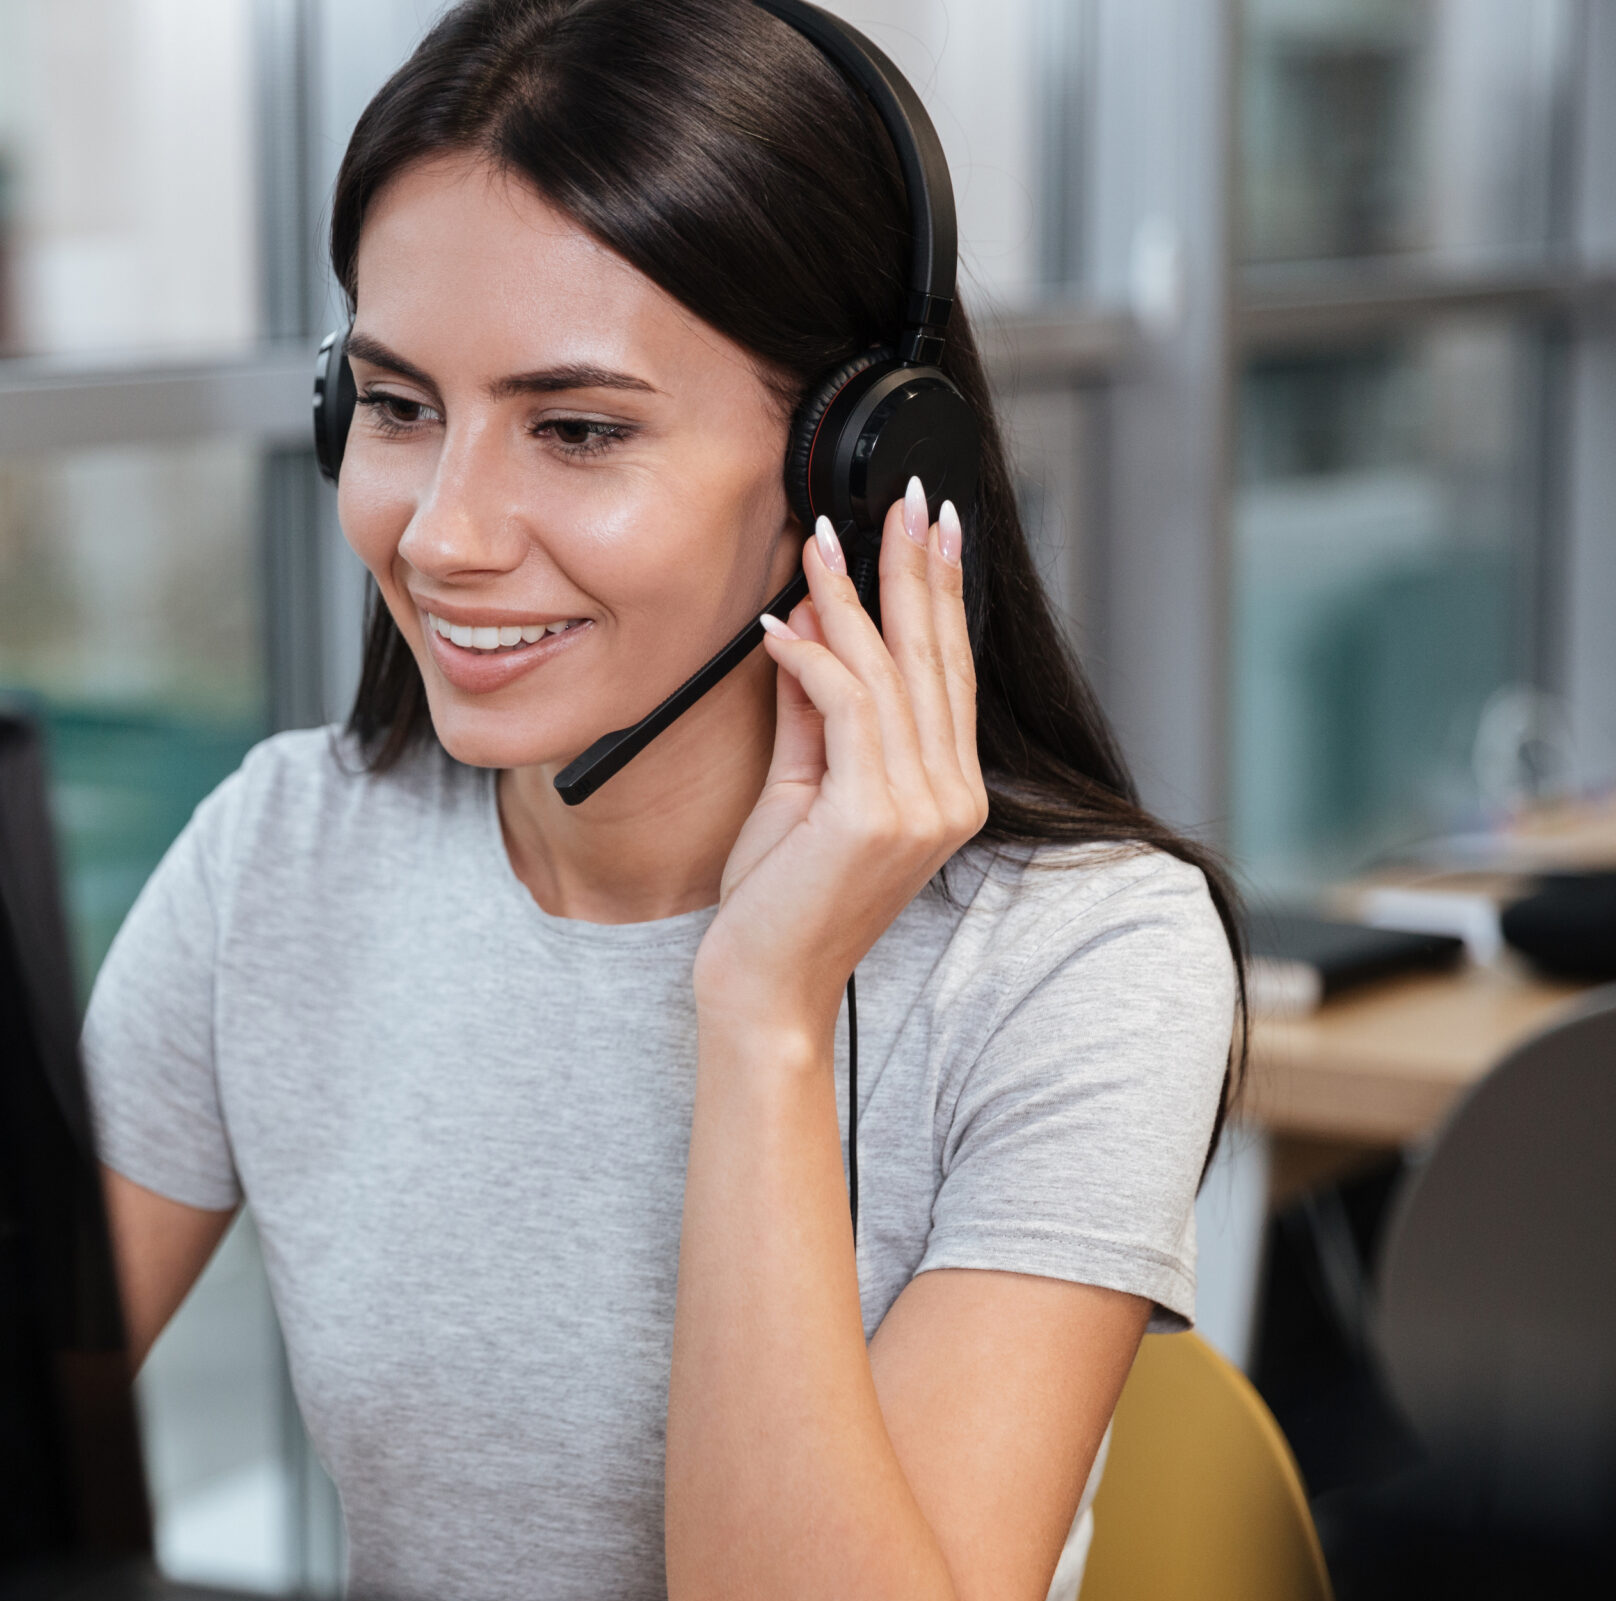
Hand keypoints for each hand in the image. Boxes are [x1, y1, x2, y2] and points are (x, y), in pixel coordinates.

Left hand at [691, 478, 986, 1029]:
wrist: (764, 986)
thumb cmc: (776, 904)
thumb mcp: (801, 790)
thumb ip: (814, 716)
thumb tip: (809, 629)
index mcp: (947, 791)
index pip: (948, 671)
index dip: (940, 593)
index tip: (931, 527)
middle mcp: (949, 796)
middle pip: (934, 657)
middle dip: (915, 570)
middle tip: (903, 499)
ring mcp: (921, 807)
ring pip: (889, 673)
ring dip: (850, 598)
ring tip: (820, 541)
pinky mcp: (876, 814)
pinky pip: (846, 707)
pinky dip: (811, 658)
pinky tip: (778, 626)